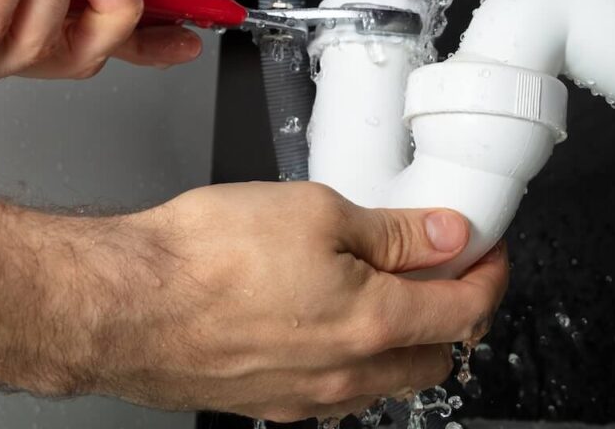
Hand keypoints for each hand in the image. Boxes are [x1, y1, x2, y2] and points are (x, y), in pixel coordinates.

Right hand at [51, 182, 507, 420]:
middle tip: (440, 265)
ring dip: (400, 337)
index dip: (490, 273)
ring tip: (377, 284)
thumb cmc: (205, 260)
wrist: (124, 304)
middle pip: (435, 356)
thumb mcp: (318, 211)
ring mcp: (306, 399)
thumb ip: (394, 231)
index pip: (468, 310)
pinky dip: (349, 355)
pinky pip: (334, 389)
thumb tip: (448, 236)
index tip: (487, 250)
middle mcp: (347, 375)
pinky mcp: (267, 403)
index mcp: (374, 324)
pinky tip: (322, 314)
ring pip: (384, 378)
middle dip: (451, 311)